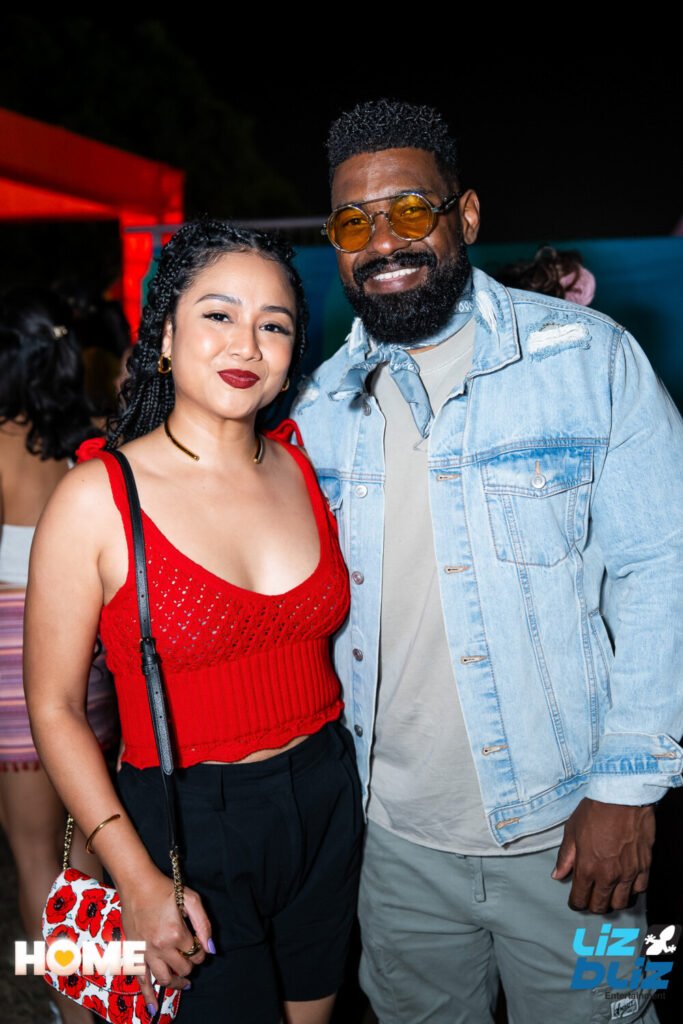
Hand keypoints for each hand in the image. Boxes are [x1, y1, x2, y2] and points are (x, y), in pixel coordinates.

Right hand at [120, 868, 212, 1013]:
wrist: (137, 884)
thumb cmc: (165, 889)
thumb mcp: (191, 899)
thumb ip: (204, 925)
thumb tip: (211, 949)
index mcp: (176, 933)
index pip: (196, 954)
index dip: (201, 952)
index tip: (198, 945)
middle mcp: (161, 947)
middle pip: (182, 969)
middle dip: (190, 966)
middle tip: (190, 958)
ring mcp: (145, 952)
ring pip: (164, 979)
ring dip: (176, 983)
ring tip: (184, 983)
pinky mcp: (133, 954)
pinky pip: (140, 980)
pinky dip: (147, 996)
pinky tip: (153, 1008)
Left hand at [552, 797, 654, 912]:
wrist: (622, 797)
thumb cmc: (595, 810)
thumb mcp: (572, 831)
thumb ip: (565, 857)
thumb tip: (557, 875)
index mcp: (587, 868)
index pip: (580, 899)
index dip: (576, 902)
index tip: (575, 900)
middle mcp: (608, 875)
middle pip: (600, 905)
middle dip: (593, 905)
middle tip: (590, 898)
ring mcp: (628, 873)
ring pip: (621, 902)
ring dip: (612, 901)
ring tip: (608, 893)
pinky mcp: (644, 866)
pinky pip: (639, 890)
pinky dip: (631, 890)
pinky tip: (626, 883)